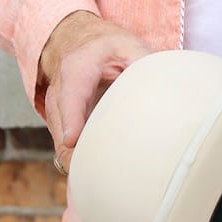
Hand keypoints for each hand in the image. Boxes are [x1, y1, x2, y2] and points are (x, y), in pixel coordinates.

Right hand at [38, 10, 149, 172]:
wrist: (72, 41)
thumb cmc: (103, 45)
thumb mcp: (126, 44)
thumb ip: (143, 62)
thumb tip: (166, 86)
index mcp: (77, 70)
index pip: (71, 96)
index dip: (72, 119)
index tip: (72, 140)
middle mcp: (60, 93)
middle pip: (62, 130)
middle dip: (77, 155)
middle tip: (99, 176)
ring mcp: (55, 111)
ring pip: (61, 145)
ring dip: (80, 162)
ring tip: (105, 180)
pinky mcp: (59, 125)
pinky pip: (66, 149)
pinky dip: (81, 161)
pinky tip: (100, 174)